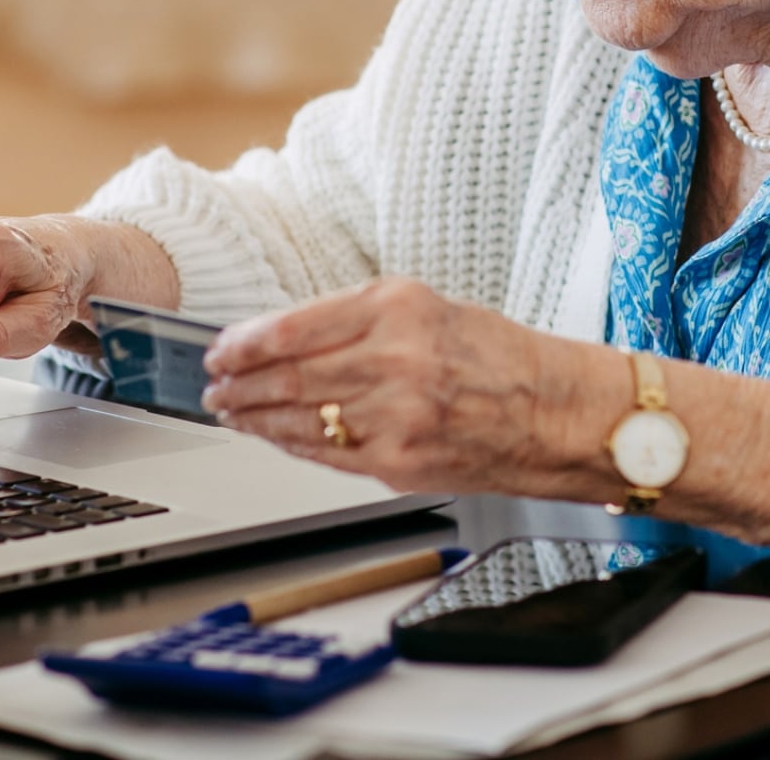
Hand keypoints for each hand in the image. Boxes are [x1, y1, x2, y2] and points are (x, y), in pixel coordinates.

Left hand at [200, 276, 611, 496]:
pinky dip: (291, 444)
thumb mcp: (428, 308)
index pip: (295, 327)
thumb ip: (359, 321)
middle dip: (241, 384)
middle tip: (216, 385)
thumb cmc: (498, 357)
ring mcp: (395, 415)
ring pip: (301, 417)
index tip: (222, 349)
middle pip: (289, 374)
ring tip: (232, 412)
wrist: (553, 412)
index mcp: (398, 308)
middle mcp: (394, 359)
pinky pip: (327, 453)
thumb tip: (288, 338)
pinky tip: (273, 437)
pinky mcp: (398, 461)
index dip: (245, 342)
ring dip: (256, 417)